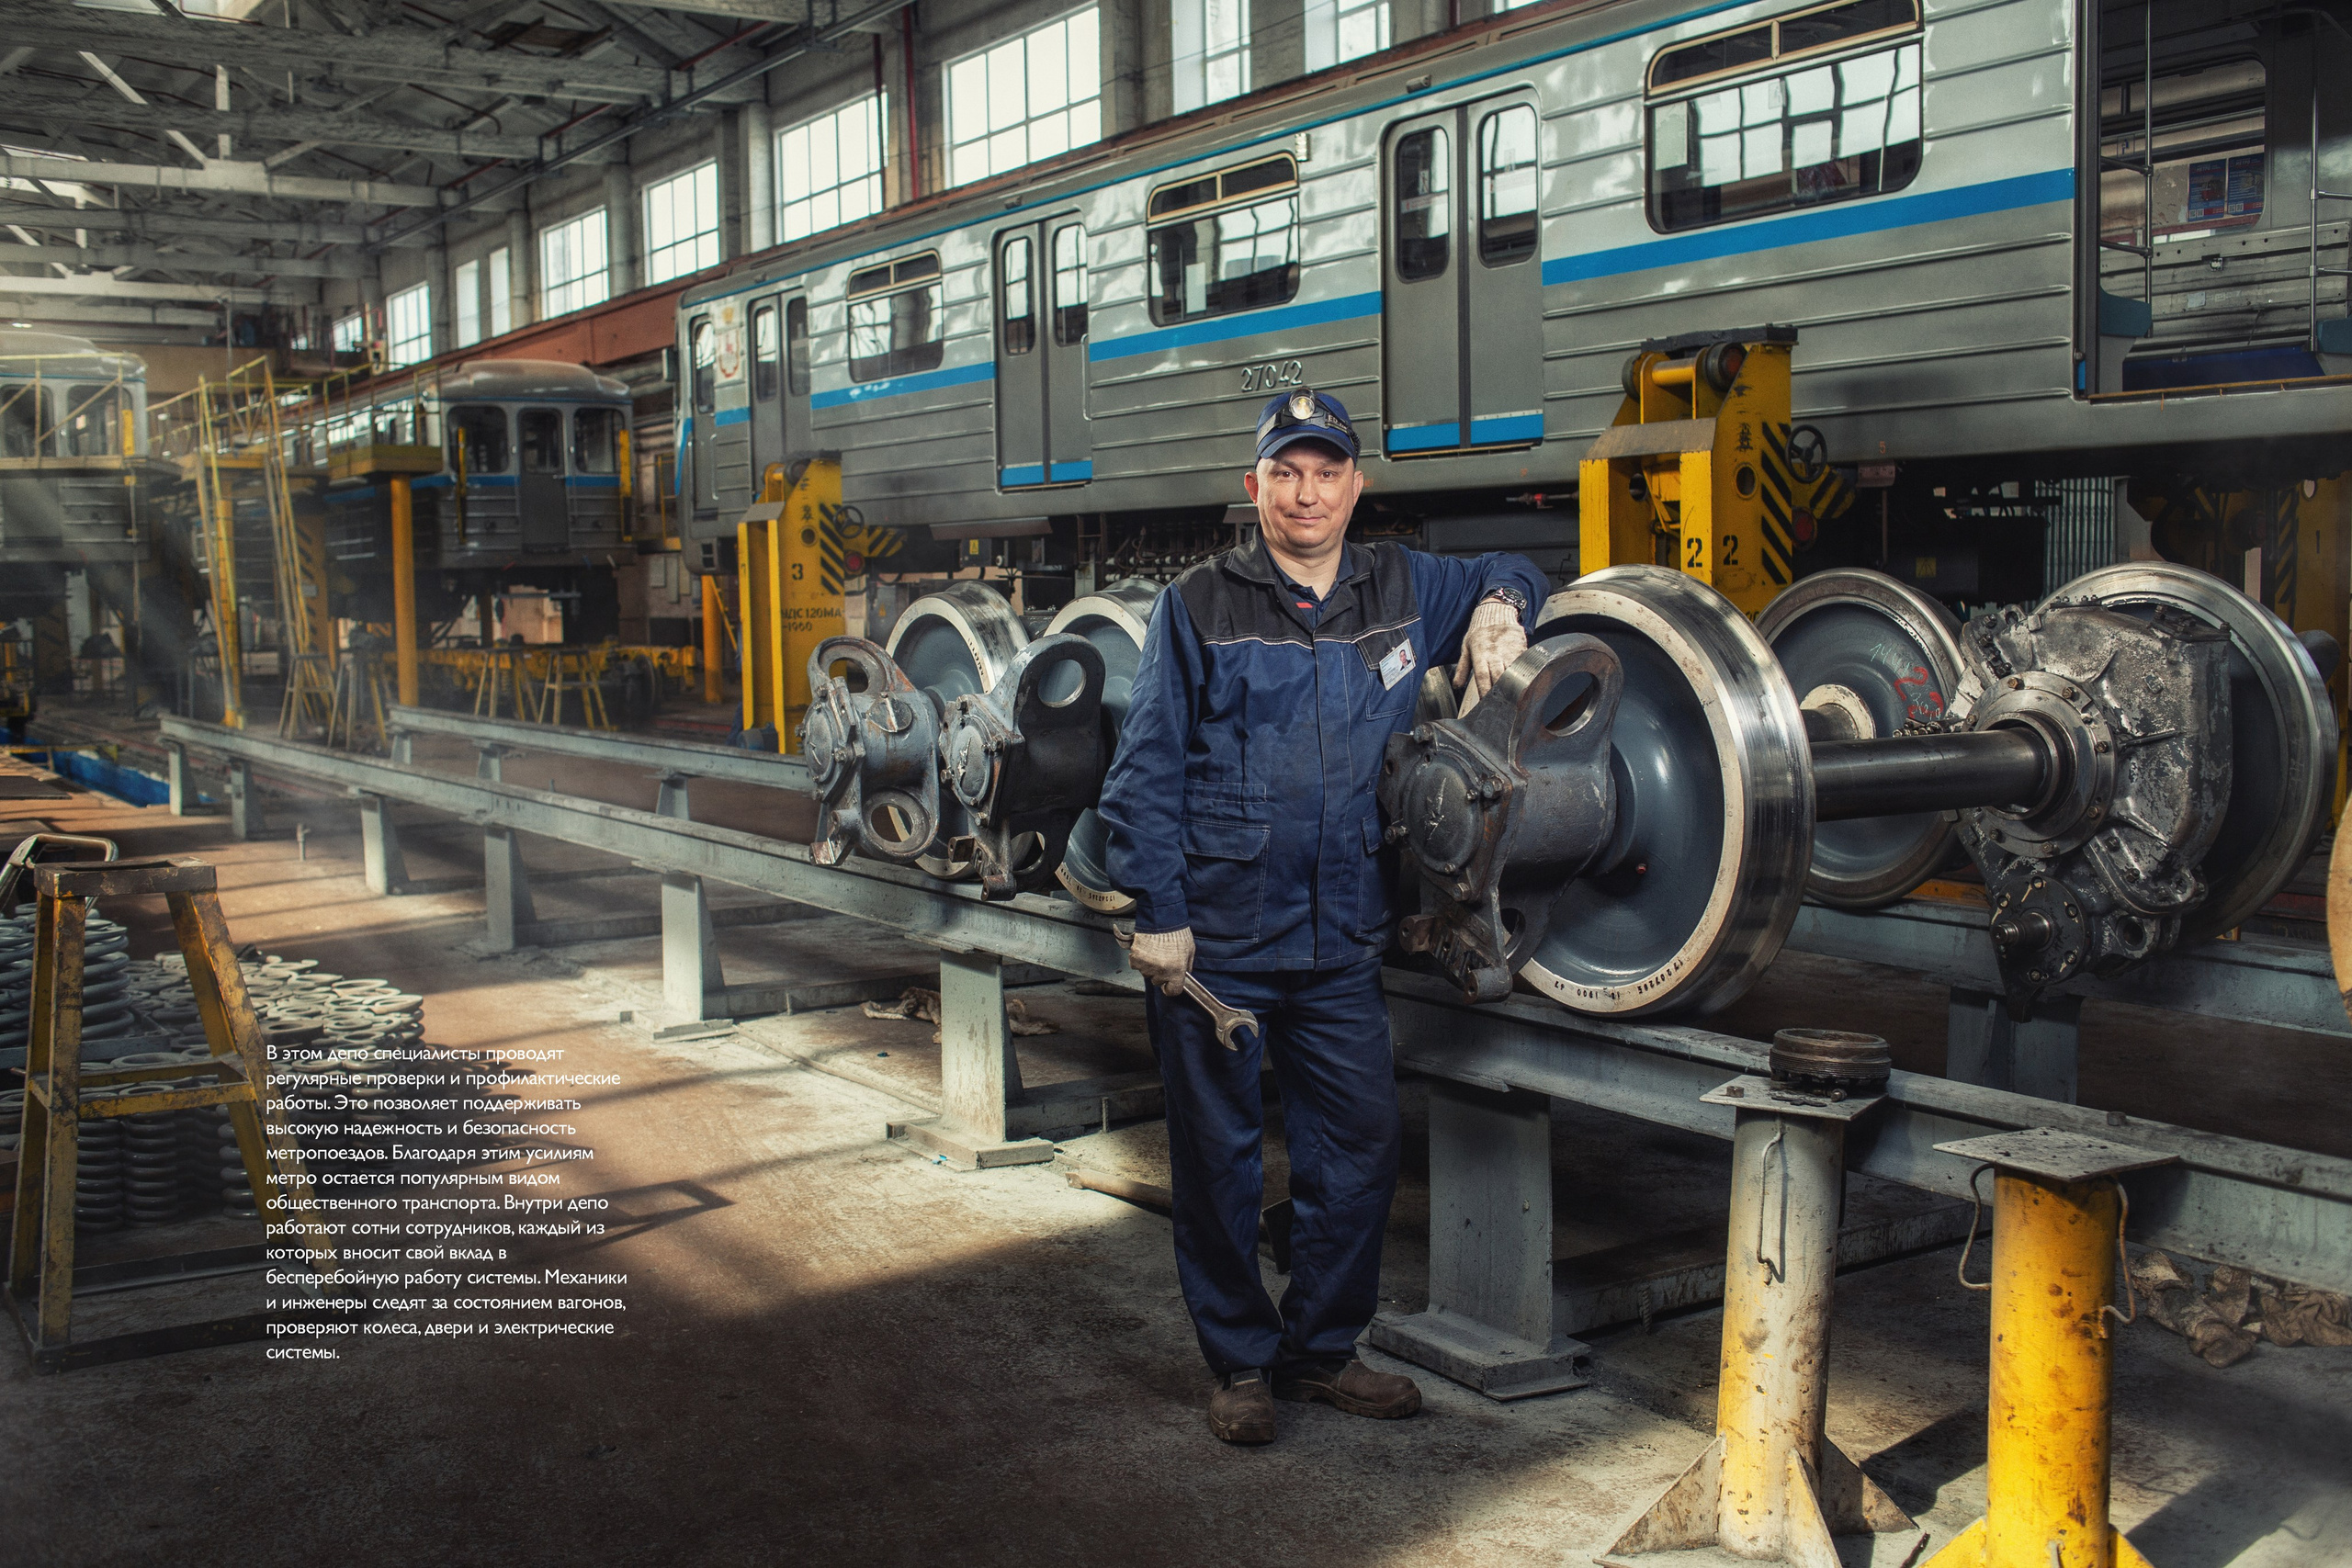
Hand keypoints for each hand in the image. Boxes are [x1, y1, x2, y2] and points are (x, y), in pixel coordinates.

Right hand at [1128, 925, 1194, 995]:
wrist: (1160, 919)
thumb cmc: (1177, 932)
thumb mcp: (1190, 951)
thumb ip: (1187, 966)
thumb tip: (1184, 974)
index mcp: (1176, 971)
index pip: (1173, 991)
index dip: (1171, 987)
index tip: (1169, 984)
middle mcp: (1161, 971)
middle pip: (1158, 982)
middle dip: (1160, 974)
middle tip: (1163, 959)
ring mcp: (1147, 966)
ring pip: (1146, 973)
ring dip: (1149, 966)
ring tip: (1155, 951)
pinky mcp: (1135, 959)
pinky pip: (1136, 965)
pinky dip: (1139, 959)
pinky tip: (1146, 950)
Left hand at [1453, 599, 1527, 714]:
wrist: (1495, 611)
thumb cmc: (1479, 632)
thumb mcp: (1466, 647)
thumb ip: (1462, 668)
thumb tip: (1457, 685)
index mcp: (1479, 654)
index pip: (1482, 676)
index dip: (1485, 690)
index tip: (1487, 702)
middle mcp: (1495, 653)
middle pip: (1498, 676)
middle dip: (1501, 691)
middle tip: (1503, 705)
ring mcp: (1509, 650)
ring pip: (1513, 670)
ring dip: (1514, 684)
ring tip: (1516, 698)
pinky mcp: (1521, 646)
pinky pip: (1523, 662)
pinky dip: (1524, 672)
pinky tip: (1526, 683)